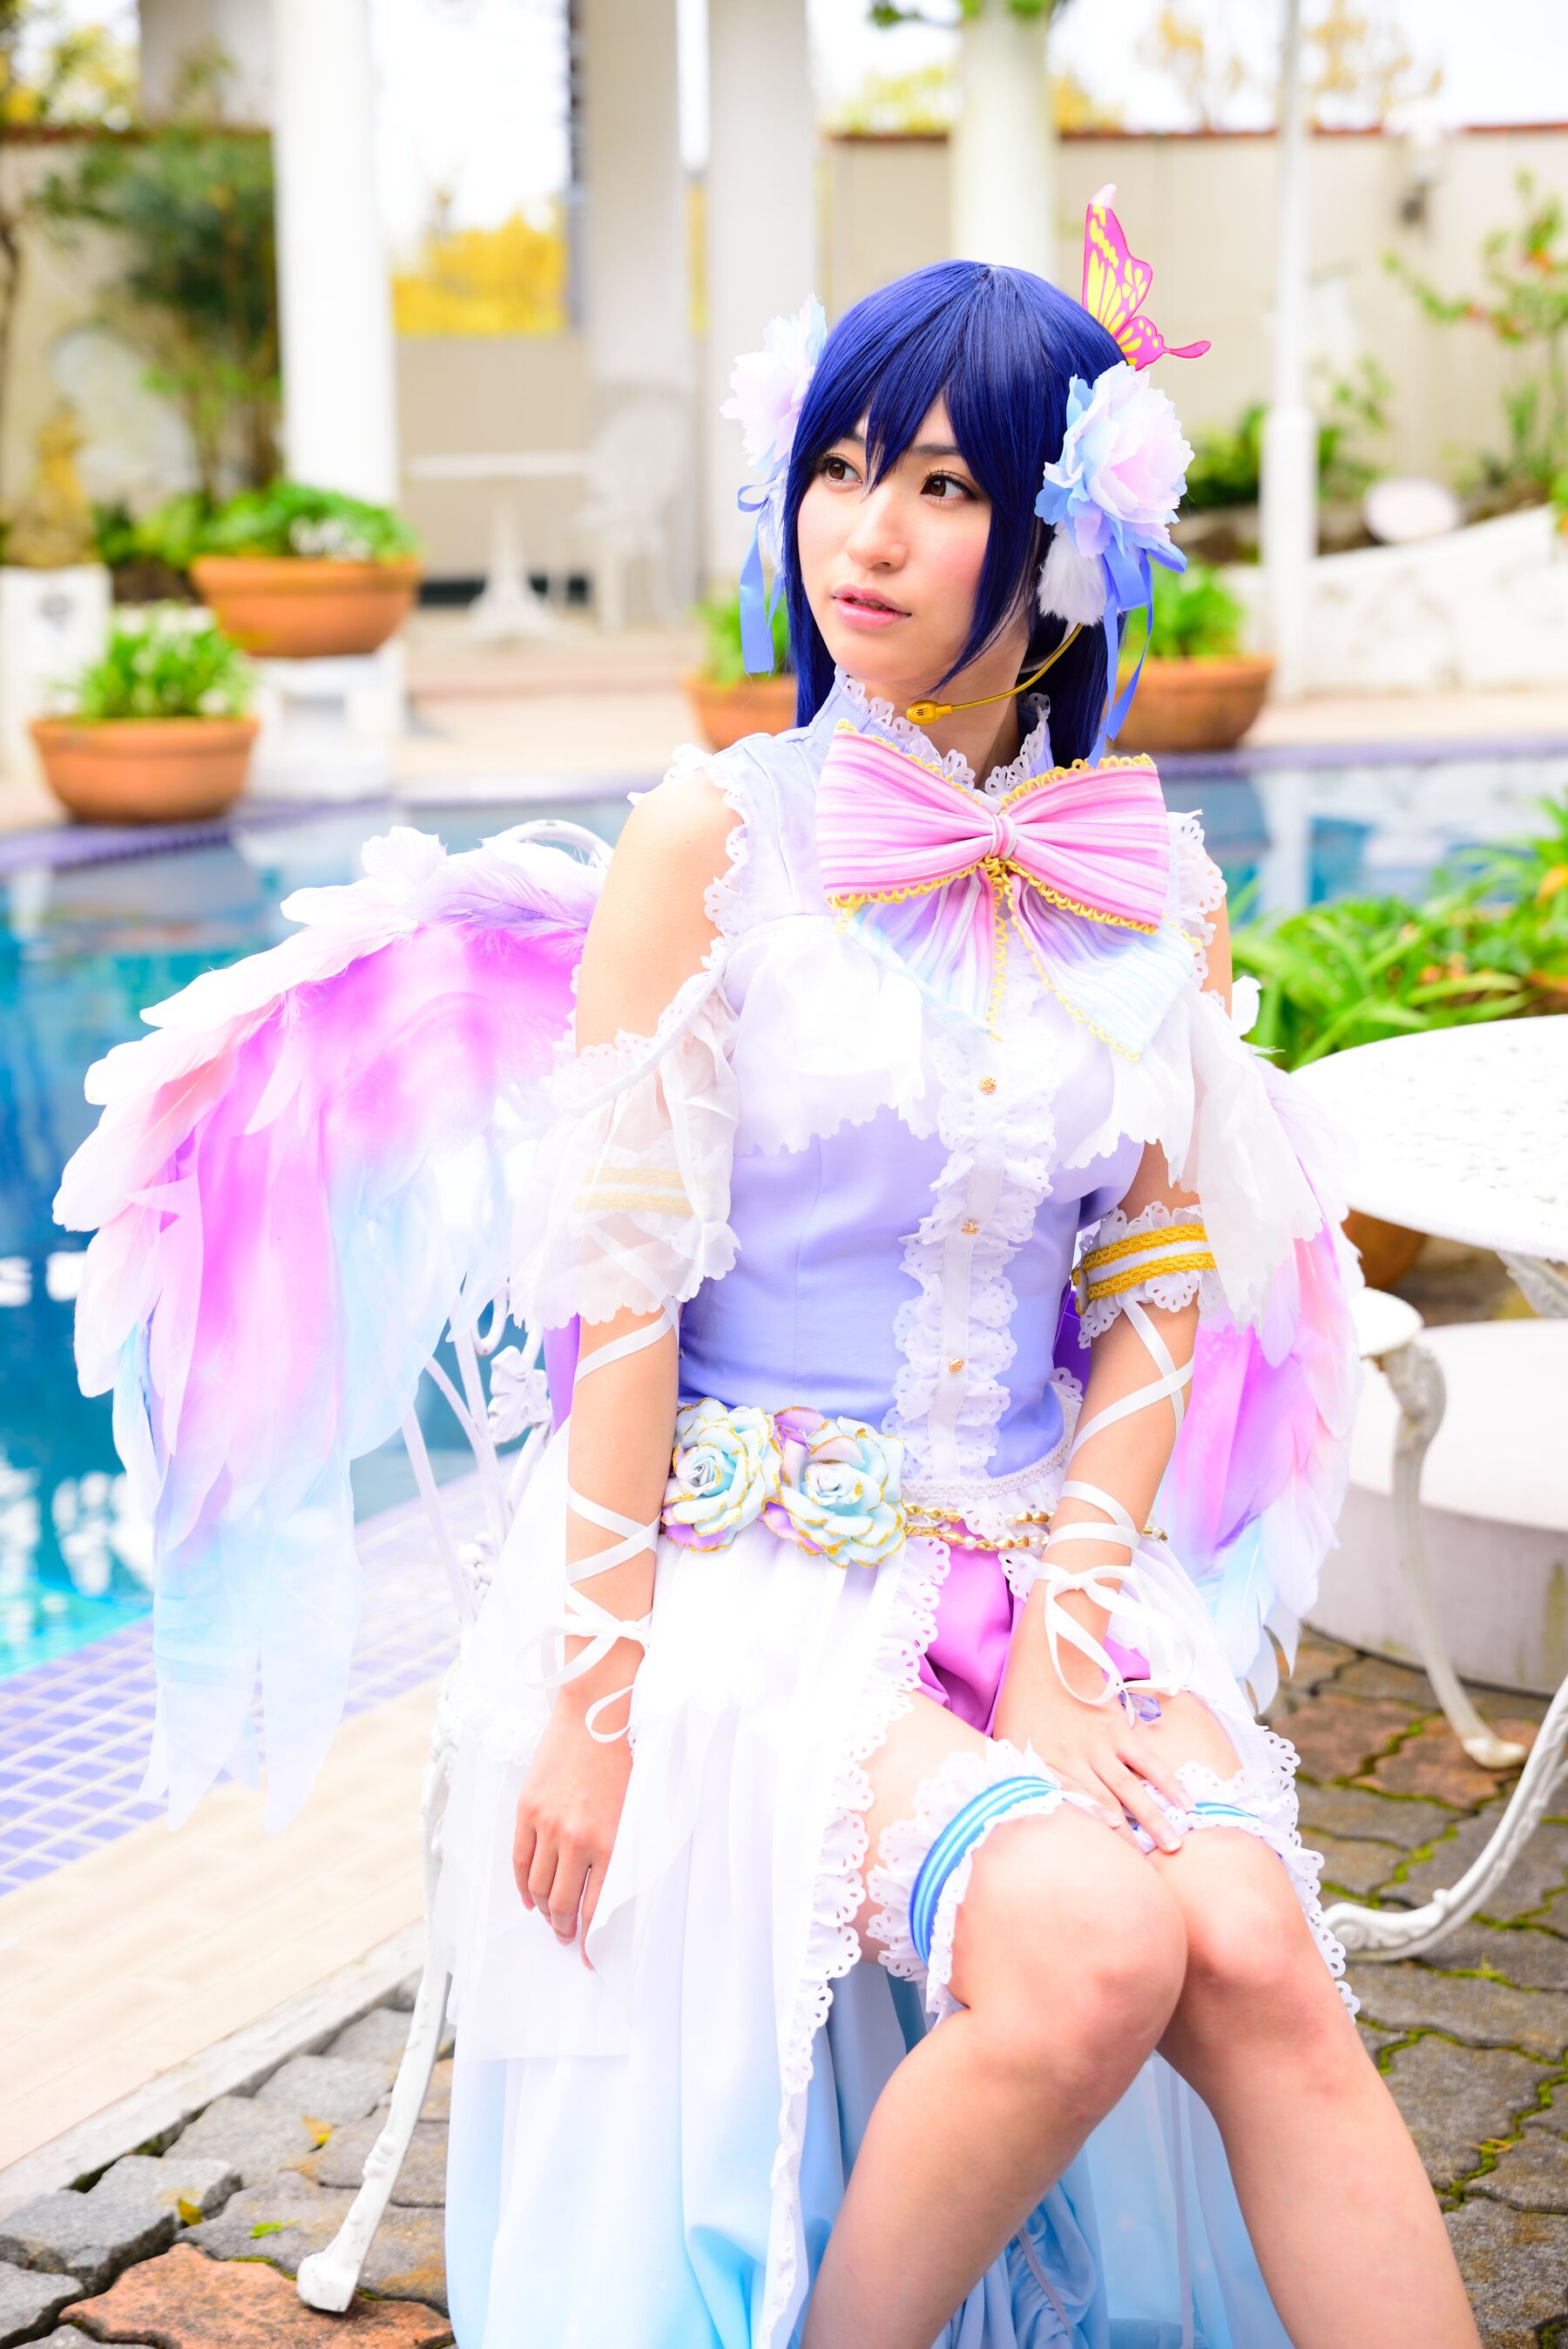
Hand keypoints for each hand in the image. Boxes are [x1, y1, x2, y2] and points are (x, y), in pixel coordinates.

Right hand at [513, 1696, 633, 1962]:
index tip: (587, 1955)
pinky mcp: (527, 1810)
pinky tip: (530, 1896)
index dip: (588, 1939)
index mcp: (611, 1842)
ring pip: (538, 1887)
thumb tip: (606, 1895)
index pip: (596, 1908)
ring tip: (550, 1916)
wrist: (594, 1717)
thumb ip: (620, 1854)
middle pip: (563, 1903)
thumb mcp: (634, 1812)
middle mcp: (577, 1839)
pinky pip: (520, 1861)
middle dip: (562, 1928)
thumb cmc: (622, 1761)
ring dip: (543, 1908)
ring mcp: (548, 1825)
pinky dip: (523, 1885)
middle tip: (564, 1937)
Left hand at [994, 1660, 1189, 1856]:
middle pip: (1104, 1808)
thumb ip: (1024, 1780)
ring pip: (1130, 1788)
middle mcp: (1076, 1761)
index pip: (1068, 1811)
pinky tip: (1185, 1802)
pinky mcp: (1120, 1732)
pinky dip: (1167, 1781)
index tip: (1101, 1867)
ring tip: (1174, 1845)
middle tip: (1144, 1874)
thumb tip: (1028, 1816)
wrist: (1046, 1663)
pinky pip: (1148, 1760)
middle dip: (1125, 1842)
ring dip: (1153, 1818)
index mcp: (1045, 1768)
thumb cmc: (1023, 1710)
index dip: (1085, 1838)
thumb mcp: (1009, 1747)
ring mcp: (1101, 1747)